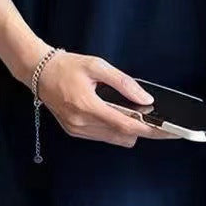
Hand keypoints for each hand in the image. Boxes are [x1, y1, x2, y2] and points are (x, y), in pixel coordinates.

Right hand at [37, 52, 176, 146]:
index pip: (126, 126)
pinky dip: (114, 130)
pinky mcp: (74, 131)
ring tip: (137, 115)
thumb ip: (124, 83)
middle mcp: (81, 123)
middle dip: (144, 131)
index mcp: (87, 106)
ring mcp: (76, 130)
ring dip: (129, 131)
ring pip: (114, 140)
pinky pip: (103, 137)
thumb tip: (146, 99)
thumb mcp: (98, 66)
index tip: (168, 131)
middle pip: (123, 137)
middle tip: (158, 120)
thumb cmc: (67, 66)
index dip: (150, 130)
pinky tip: (118, 116)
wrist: (38, 71)